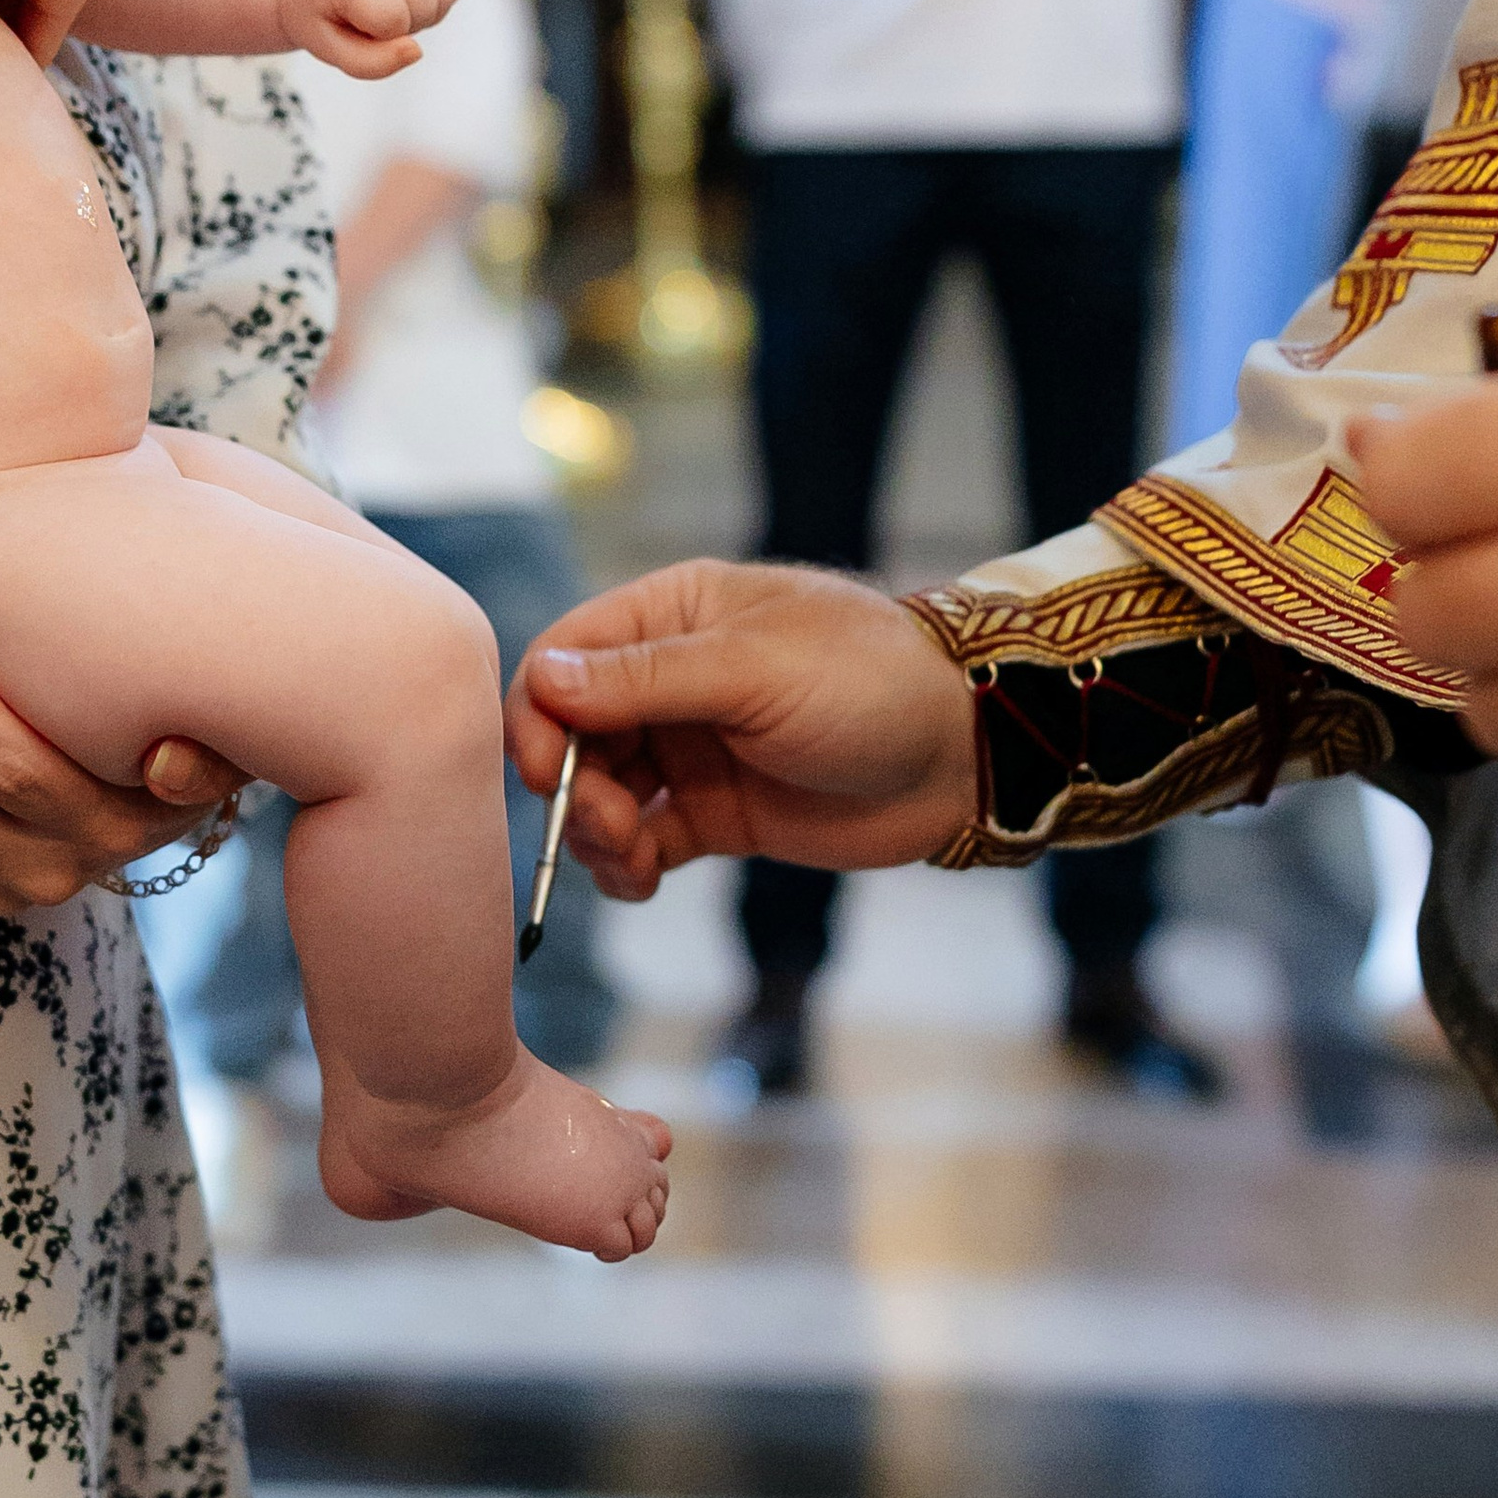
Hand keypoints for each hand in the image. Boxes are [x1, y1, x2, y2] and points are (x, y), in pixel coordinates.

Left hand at [276, 0, 466, 77]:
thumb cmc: (321, 15)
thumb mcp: (328, 49)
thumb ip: (370, 63)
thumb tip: (416, 50)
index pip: (394, 16)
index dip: (383, 34)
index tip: (359, 24)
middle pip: (426, 1)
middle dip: (410, 23)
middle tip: (379, 18)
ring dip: (430, 9)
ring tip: (398, 5)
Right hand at [507, 559, 976, 901]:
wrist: (959, 753)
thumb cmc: (869, 682)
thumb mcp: (753, 669)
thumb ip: (646, 679)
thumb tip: (544, 679)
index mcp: (670, 615)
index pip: (562, 658)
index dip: (538, 717)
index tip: (546, 775)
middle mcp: (667, 679)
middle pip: (569, 735)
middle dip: (571, 788)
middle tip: (609, 828)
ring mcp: (687, 749)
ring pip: (597, 794)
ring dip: (595, 834)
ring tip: (632, 860)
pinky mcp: (711, 812)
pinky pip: (639, 841)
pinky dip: (625, 866)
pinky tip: (642, 881)